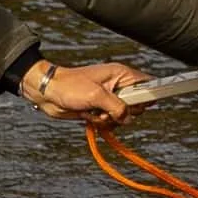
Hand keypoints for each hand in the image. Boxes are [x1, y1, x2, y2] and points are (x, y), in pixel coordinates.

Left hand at [19, 58, 143, 127]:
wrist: (49, 94)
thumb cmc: (70, 86)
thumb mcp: (96, 95)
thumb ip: (117, 107)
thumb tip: (128, 118)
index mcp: (121, 74)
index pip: (148, 83)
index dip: (149, 95)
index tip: (139, 104)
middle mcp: (118, 86)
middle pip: (137, 105)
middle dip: (123, 112)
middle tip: (107, 108)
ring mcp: (110, 98)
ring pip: (123, 116)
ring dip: (109, 119)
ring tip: (94, 112)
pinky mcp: (101, 109)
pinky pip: (111, 121)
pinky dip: (101, 122)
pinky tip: (89, 116)